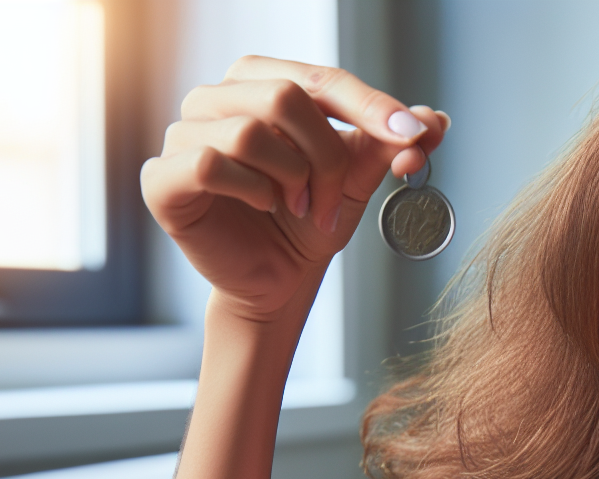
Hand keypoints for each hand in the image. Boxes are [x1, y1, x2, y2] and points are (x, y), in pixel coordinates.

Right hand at [141, 56, 446, 322]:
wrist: (274, 281)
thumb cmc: (307, 221)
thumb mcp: (355, 179)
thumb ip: (387, 145)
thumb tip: (435, 119)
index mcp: (260, 81)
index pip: (322, 78)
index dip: (371, 105)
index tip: (414, 134)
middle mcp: (215, 97)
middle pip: (286, 96)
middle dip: (327, 155)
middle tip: (335, 200)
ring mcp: (182, 134)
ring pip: (251, 130)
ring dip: (293, 178)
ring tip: (300, 207)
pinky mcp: (163, 177)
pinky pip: (214, 163)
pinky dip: (254, 189)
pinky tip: (264, 207)